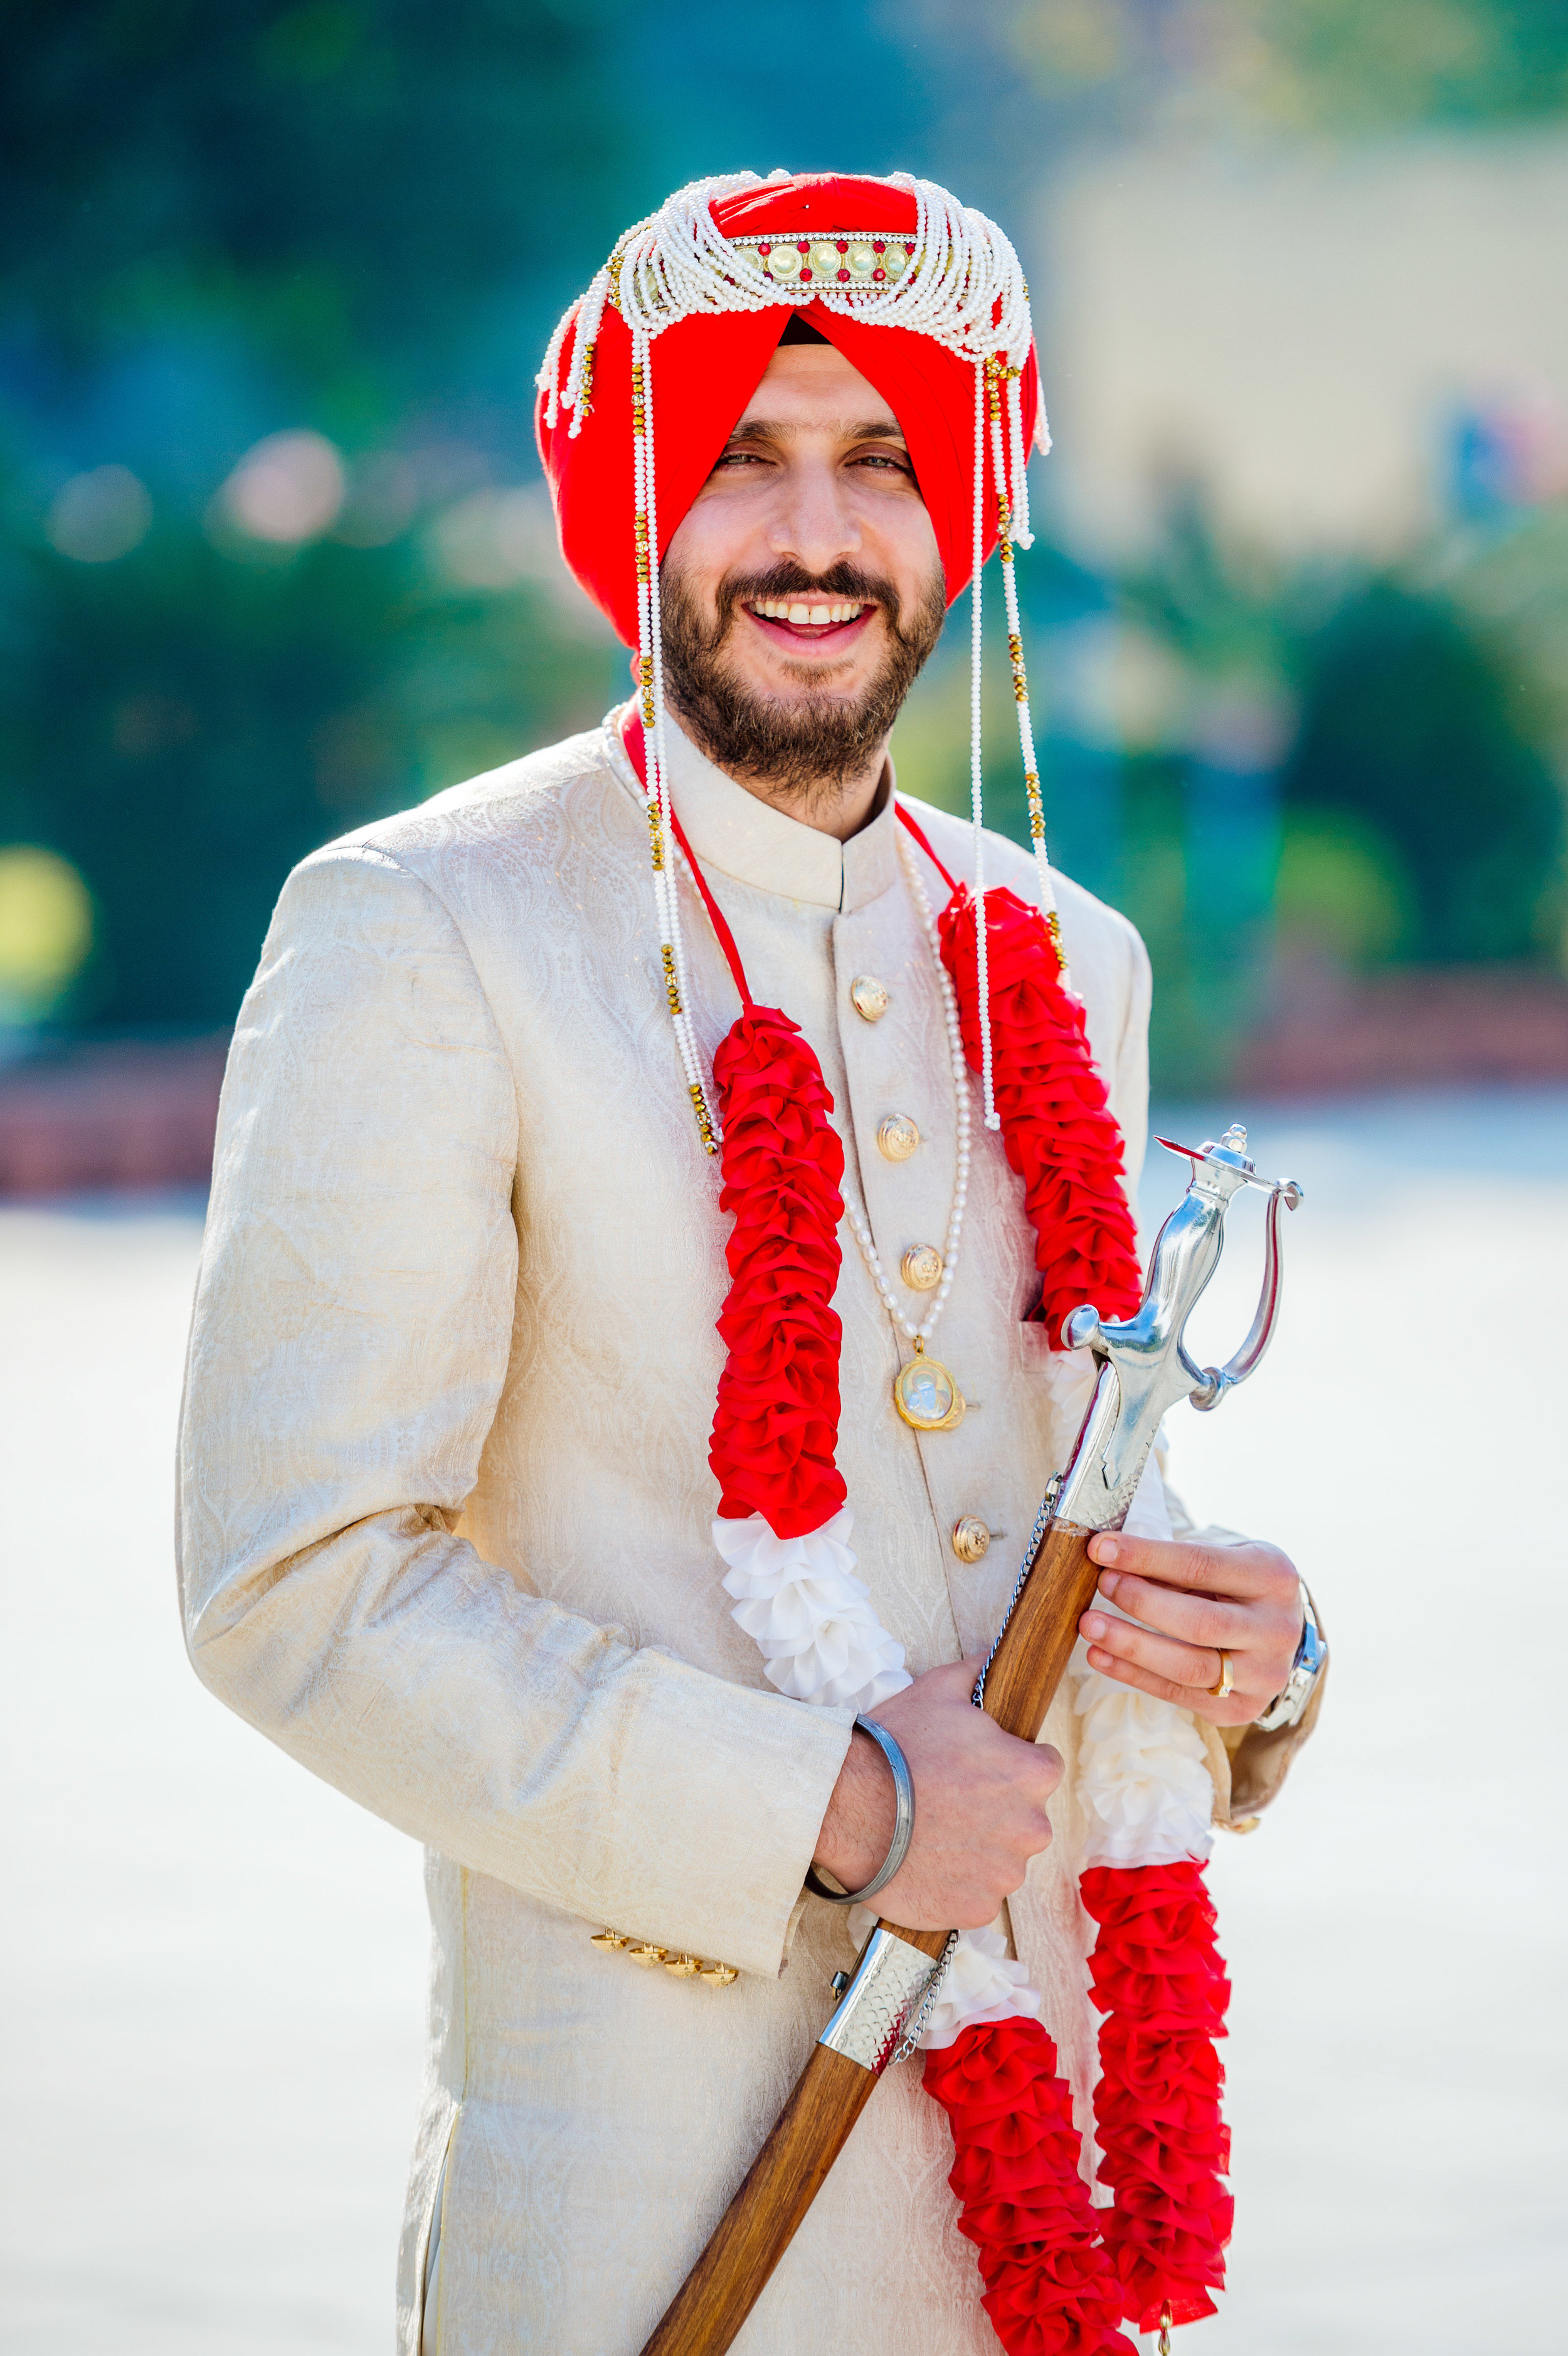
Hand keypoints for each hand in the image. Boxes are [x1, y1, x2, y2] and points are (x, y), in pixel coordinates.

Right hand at [811, 1656, 1061, 1930]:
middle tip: (949, 1799)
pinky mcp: (976, 1908)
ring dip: (978, 1848)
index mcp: (1032, 1774)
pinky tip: (925, 1861)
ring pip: (1002, 1858)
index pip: (1044, 1768)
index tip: (980, 1767)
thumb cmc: (894, 1747)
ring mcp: (1005, 1873)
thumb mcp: (938, 1690)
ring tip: (932, 1832)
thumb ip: (979, 1671)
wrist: (846, 1806)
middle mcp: (1031, 1827)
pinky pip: (977, 1894)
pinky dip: (958, 1883)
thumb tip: (997, 1652)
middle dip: (996, 1809)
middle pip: (1025, 1817)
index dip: (1011, 1764)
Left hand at [1080, 1530, 1303, 1725]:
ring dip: (1131, 1647)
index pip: (1202, 1565)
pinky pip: (1178, 1694)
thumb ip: (1174, 1565)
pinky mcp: (1241, 1709)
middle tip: (1101, 1584)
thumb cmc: (1238, 1585)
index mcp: (1273, 1577)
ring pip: (1188, 1667)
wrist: (1277, 1632)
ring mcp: (1263, 1675)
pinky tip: (1100, 1656)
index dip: (1147, 1556)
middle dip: (1142, 1603)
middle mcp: (1276, 1630)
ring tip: (1091, 1626)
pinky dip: (1133, 1675)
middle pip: (1200, 1623)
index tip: (1101, 1548)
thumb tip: (1108, 1559)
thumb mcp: (1222, 1559)